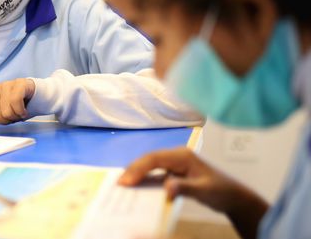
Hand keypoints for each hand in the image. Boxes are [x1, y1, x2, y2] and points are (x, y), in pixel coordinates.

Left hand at [0, 78, 34, 136]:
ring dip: (16, 116)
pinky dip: (21, 111)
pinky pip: (15, 103)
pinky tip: (25, 109)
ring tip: (21, 111)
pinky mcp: (18, 84)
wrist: (43, 96)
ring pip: (5, 112)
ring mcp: (6, 85)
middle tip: (14, 116)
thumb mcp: (6, 114)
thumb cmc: (23, 106)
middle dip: (6, 121)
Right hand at [119, 147, 267, 238]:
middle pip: (149, 160)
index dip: (138, 169)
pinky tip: (137, 187)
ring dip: (137, 174)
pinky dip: (145, 180)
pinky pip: (155, 174)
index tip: (126, 181)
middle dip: (133, 170)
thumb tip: (166, 188)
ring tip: (123, 185)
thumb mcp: (204, 191)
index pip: (154, 159)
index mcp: (182, 156)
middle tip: (120, 185)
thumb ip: (184, 188)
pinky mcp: (173, 172)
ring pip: (149, 165)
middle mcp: (176, 156)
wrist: (234, 197)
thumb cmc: (221, 191)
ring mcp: (174, 163)